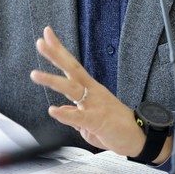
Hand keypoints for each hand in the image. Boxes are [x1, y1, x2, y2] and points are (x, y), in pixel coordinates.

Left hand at [29, 26, 170, 162]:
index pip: (71, 66)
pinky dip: (66, 114)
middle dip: (55, 55)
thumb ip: (75, 115)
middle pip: (72, 69)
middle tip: (41, 42)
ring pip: (72, 89)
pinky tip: (53, 110)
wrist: (138, 136)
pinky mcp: (97, 121)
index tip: (46, 36)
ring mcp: (95, 105)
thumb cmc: (117, 125)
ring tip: (36, 74)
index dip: (58, 51)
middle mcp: (92, 92)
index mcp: (90, 88)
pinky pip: (79, 117)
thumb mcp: (90, 120)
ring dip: (52, 80)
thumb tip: (62, 110)